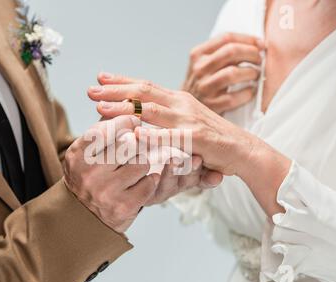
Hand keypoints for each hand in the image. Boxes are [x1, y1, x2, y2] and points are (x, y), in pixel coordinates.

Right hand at [64, 115, 159, 232]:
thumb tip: (124, 104)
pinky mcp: (124, 206)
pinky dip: (150, 179)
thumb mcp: (84, 151)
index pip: (106, 129)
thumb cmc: (87, 175)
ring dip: (144, 160)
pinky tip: (144, 179)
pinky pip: (149, 183)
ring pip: (142, 162)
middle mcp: (90, 173)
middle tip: (142, 139)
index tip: (134, 120)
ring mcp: (107, 191)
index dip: (124, 121)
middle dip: (139, 139)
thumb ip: (102, 128)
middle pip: (128, 144)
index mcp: (78, 155)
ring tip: (139, 162)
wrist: (81, 216)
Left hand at [88, 74, 290, 216]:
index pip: (146, 86)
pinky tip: (133, 134)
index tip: (101, 79)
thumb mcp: (187, 122)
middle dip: (115, 90)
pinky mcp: (196, 137)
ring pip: (151, 110)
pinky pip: (169, 136)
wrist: (243, 149)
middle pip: (143, 92)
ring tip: (100, 107)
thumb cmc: (212, 138)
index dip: (123, 81)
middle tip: (91, 90)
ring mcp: (188, 119)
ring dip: (124, 108)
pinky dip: (150, 135)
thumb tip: (142, 118)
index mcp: (178, 99)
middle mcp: (181, 104)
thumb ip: (166, 118)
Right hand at [183, 33, 264, 113]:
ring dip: (251, 72)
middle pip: (231, 51)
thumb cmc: (203, 83)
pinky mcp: (211, 105)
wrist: (186, 109)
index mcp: (198, 54)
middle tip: (259, 60)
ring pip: (233, 73)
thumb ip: (223, 52)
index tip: (261, 44)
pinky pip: (234, 97)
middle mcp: (199, 69)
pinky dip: (247, 93)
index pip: (226, 38)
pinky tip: (250, 91)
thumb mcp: (204, 63)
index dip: (248, 39)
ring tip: (255, 75)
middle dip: (252, 53)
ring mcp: (204, 87)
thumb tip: (258, 44)